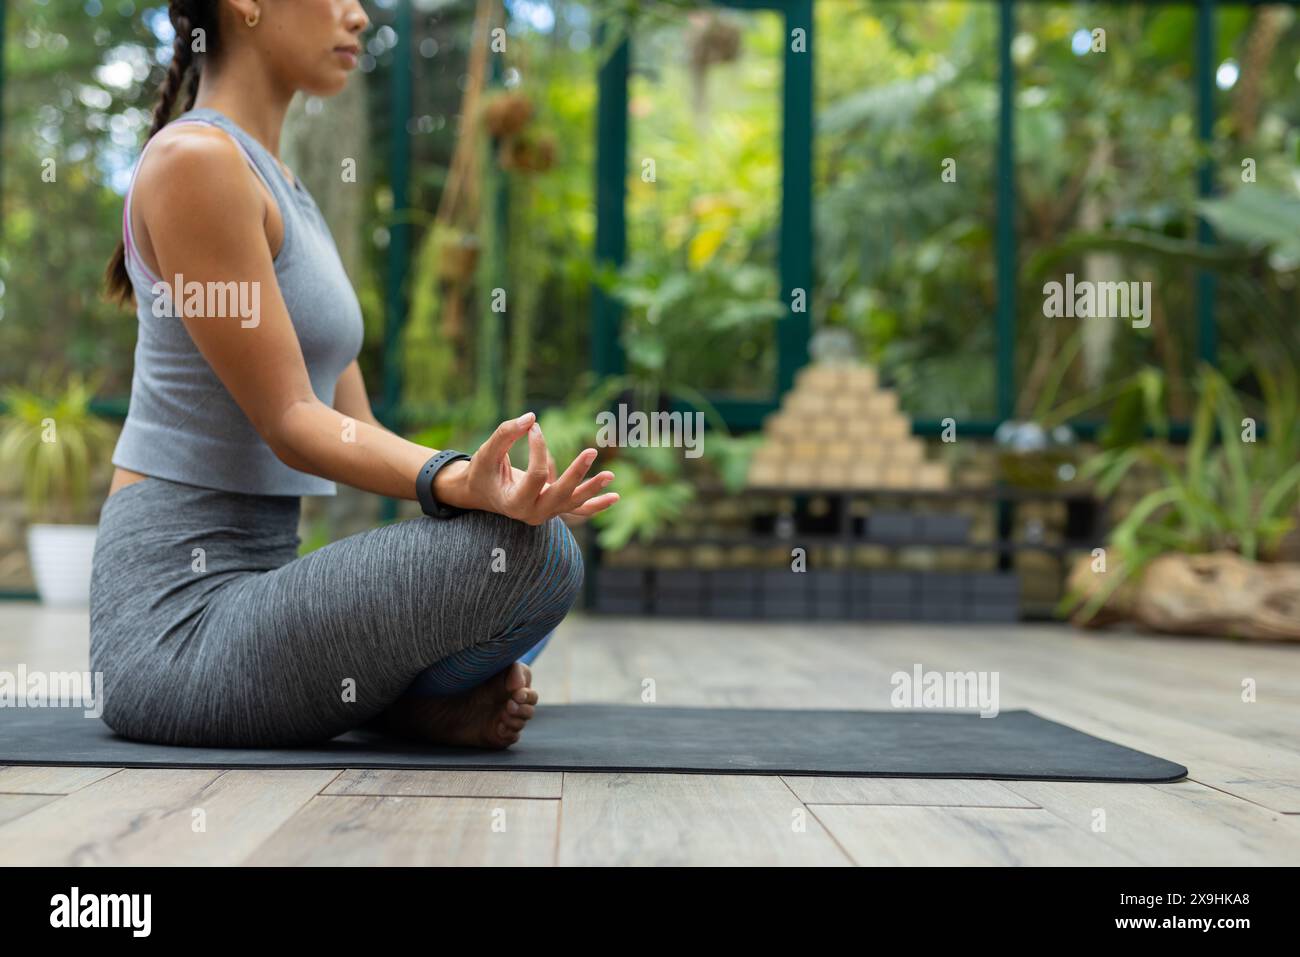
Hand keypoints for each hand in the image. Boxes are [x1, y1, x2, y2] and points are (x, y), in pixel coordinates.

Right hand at [436, 412, 617, 524]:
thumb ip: (506, 434)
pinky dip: (596, 505)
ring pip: (574, 504)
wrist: (482, 492)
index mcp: (514, 503)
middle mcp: (532, 514)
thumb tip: (532, 417)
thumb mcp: (487, 452)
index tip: (534, 427)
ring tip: (611, 476)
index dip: (538, 449)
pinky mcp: (554, 509)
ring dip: (593, 490)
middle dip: (577, 474)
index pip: (536, 475)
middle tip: (592, 451)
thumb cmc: (483, 471)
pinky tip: (614, 497)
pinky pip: (578, 510)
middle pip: (560, 495)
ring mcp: (546, 514)